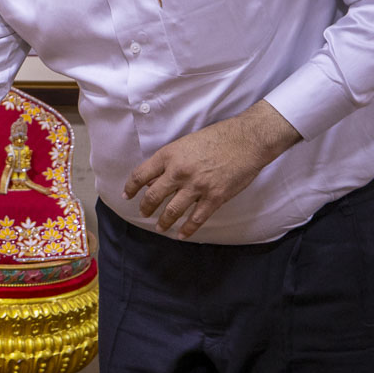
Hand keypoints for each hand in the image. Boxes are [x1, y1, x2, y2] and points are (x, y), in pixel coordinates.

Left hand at [122, 101, 300, 238]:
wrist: (247, 140)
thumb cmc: (217, 137)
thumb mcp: (185, 143)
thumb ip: (169, 161)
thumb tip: (154, 180)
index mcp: (169, 155)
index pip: (141, 174)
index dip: (131, 188)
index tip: (127, 196)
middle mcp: (179, 172)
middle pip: (153, 196)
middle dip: (145, 208)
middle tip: (143, 213)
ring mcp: (197, 186)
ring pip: (172, 211)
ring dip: (164, 222)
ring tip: (160, 227)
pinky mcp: (214, 197)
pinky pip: (196, 219)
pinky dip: (187, 229)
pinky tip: (182, 235)